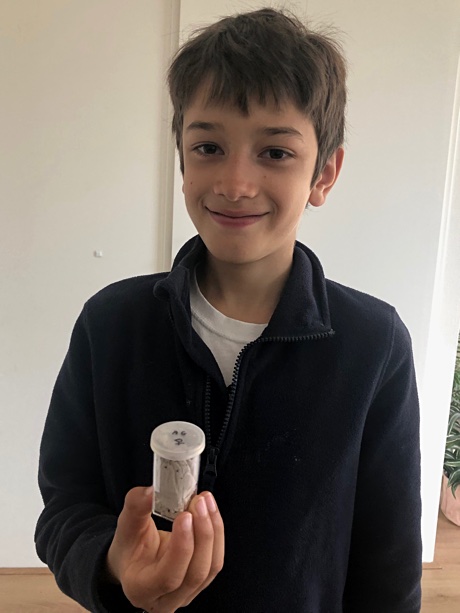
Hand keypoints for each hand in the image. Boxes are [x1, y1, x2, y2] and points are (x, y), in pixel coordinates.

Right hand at [105, 486, 223, 612]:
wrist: (134, 560)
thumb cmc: (129, 548)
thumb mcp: (125, 527)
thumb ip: (135, 508)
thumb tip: (148, 492)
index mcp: (142, 589)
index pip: (168, 577)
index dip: (182, 547)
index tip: (185, 515)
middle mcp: (166, 599)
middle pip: (195, 573)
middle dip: (202, 534)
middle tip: (199, 502)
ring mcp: (186, 594)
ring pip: (210, 568)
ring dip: (213, 531)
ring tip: (206, 502)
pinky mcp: (200, 582)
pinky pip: (215, 560)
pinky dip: (216, 533)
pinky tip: (210, 511)